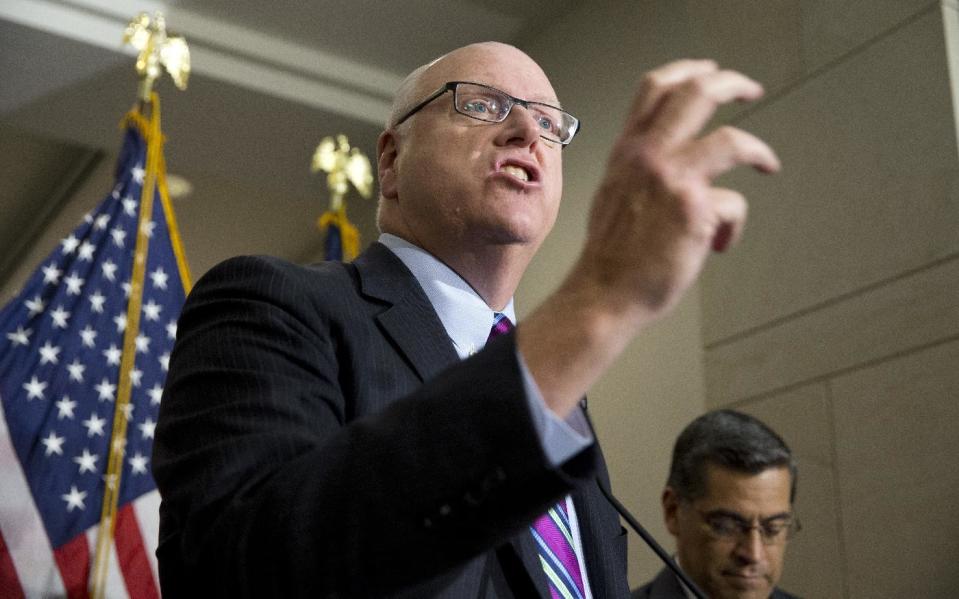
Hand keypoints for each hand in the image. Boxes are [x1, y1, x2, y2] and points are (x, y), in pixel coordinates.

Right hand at [578, 59, 779, 318]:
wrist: (604, 293)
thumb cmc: (611, 254)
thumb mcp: (613, 194)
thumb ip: (638, 170)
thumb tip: (669, 166)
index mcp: (627, 151)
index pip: (654, 89)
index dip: (687, 71)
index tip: (710, 72)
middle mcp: (648, 157)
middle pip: (696, 94)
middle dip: (732, 84)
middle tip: (750, 90)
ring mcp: (672, 180)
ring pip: (732, 140)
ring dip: (759, 151)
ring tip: (768, 163)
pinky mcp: (694, 210)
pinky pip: (733, 206)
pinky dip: (730, 228)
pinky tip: (717, 245)